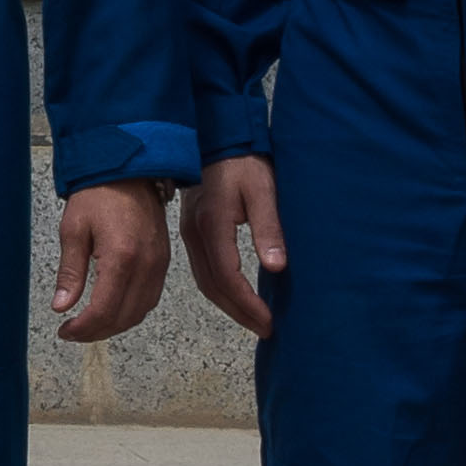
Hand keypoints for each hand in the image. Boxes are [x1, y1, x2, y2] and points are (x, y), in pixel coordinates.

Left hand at [55, 180, 171, 343]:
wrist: (129, 169)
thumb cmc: (98, 193)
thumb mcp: (73, 230)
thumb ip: (70, 273)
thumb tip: (62, 306)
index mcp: (121, 258)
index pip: (104, 310)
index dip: (83, 329)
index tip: (66, 331)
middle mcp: (146, 265)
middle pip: (124, 317)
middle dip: (97, 332)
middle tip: (74, 332)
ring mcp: (159, 264)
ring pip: (140, 312)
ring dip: (115, 325)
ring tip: (90, 324)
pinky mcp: (163, 260)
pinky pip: (150, 298)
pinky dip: (131, 311)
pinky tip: (113, 309)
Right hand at [181, 154, 286, 338]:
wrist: (216, 136)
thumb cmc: (243, 162)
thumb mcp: (263, 190)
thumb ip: (268, 228)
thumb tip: (277, 267)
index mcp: (212, 225)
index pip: (228, 278)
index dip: (248, 304)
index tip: (269, 322)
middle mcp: (194, 234)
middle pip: (213, 287)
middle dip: (239, 313)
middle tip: (265, 329)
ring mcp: (188, 233)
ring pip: (205, 281)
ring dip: (228, 305)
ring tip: (254, 320)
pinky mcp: (191, 230)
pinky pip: (202, 270)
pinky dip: (219, 289)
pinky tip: (235, 296)